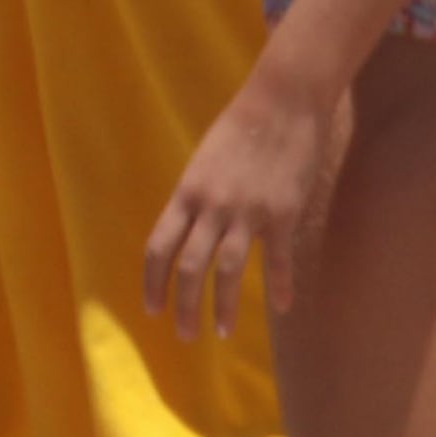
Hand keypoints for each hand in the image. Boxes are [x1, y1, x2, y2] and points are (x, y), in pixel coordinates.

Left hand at [141, 68, 346, 340]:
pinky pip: (278, 259)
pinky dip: (280, 285)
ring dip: (223, 307)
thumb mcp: (203, 161)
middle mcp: (212, 206)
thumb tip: (186, 231)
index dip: (153, 282)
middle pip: (189, 266)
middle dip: (184, 306)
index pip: (159, 247)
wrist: (282, 101)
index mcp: (187, 193)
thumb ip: (194, 198)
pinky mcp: (282, 212)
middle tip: (185, 335)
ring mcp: (248, 211)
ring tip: (222, 333)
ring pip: (228, 271)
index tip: (152, 310)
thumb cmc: (240, 127)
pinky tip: (282, 305)